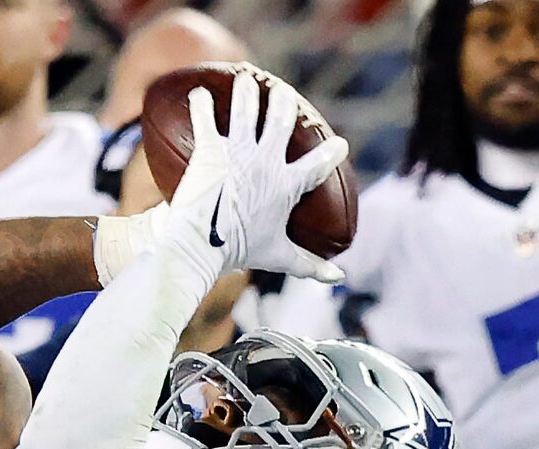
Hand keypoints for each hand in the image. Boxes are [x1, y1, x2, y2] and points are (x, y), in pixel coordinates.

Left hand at [167, 67, 348, 283]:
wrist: (198, 248)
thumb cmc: (238, 253)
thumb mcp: (278, 257)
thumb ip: (309, 264)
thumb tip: (338, 278)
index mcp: (286, 185)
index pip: (318, 164)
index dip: (331, 152)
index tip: (339, 144)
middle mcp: (266, 162)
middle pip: (282, 121)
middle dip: (284, 103)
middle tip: (283, 94)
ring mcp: (238, 153)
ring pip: (246, 111)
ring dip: (247, 91)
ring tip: (246, 80)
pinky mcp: (210, 150)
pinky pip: (205, 120)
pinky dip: (200, 104)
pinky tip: (199, 92)